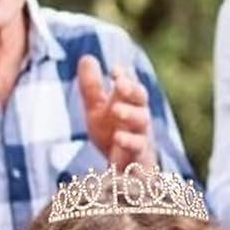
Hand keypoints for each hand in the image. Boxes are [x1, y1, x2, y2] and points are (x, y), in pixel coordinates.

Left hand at [78, 55, 152, 169]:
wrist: (124, 172)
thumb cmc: (113, 135)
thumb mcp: (97, 110)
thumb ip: (92, 87)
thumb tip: (87, 57)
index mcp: (130, 102)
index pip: (129, 84)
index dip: (124, 76)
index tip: (114, 70)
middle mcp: (138, 116)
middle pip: (141, 99)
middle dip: (131, 89)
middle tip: (119, 83)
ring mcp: (141, 136)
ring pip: (142, 122)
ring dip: (130, 114)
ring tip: (116, 110)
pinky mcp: (140, 158)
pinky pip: (139, 149)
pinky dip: (130, 142)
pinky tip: (118, 137)